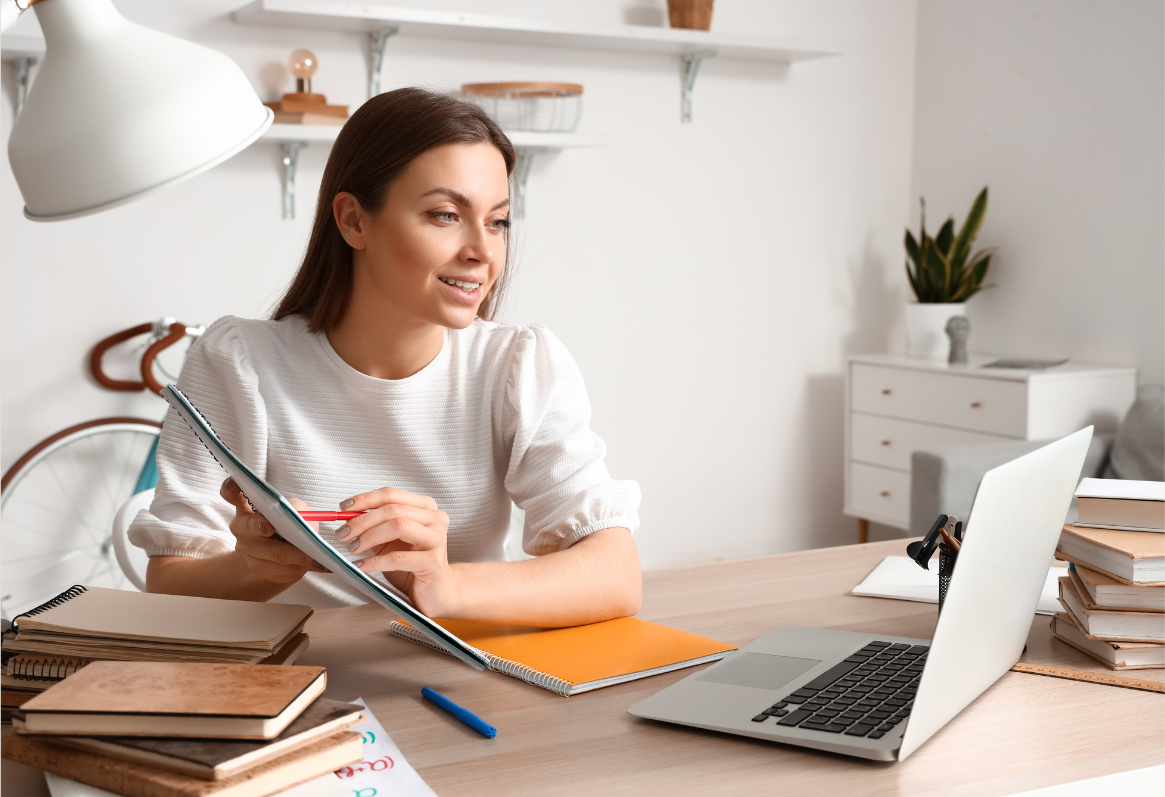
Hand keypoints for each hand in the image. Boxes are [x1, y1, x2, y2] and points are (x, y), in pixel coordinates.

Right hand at [220, 478, 325, 584]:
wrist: (285, 554)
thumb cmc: (290, 523)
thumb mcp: (296, 509)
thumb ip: (296, 509)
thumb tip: (300, 519)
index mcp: (248, 506)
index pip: (232, 494)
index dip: (231, 488)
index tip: (235, 481)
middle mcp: (241, 527)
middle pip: (247, 526)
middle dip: (259, 526)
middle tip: (270, 527)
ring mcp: (246, 549)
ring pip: (272, 552)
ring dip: (297, 555)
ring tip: (318, 557)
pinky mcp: (257, 567)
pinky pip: (280, 568)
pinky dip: (300, 566)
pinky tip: (317, 564)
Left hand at [336, 487, 455, 616]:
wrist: (436, 591)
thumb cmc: (412, 563)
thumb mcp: (390, 540)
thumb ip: (374, 525)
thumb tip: (346, 516)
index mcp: (425, 507)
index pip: (391, 494)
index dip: (365, 499)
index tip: (343, 509)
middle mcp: (435, 519)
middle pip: (393, 510)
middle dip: (362, 521)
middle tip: (342, 533)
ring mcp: (437, 539)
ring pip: (399, 526)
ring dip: (369, 536)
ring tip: (353, 548)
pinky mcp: (433, 562)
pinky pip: (398, 558)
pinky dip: (375, 561)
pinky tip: (362, 566)